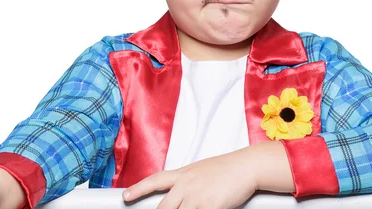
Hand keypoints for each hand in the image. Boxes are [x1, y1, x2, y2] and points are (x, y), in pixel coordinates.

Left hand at [122, 149, 257, 208]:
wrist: (246, 167)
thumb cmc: (227, 169)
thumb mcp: (201, 171)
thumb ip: (188, 182)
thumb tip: (180, 193)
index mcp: (183, 174)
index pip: (155, 180)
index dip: (138, 189)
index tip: (126, 196)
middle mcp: (186, 185)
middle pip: (163, 207)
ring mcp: (196, 197)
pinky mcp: (209, 207)